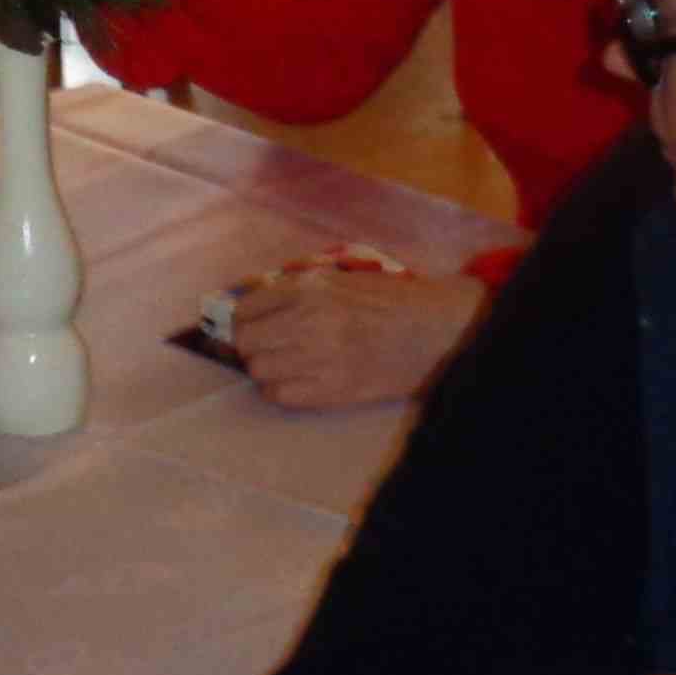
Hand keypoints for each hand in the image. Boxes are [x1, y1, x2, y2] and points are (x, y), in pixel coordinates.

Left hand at [219, 256, 478, 410]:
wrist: (432, 332)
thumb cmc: (390, 301)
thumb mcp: (342, 278)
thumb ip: (299, 290)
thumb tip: (254, 307)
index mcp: (310, 288)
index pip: (247, 308)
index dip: (243, 319)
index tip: (247, 325)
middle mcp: (307, 321)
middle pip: (246, 342)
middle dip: (252, 344)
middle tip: (267, 347)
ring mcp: (318, 358)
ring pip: (258, 370)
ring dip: (265, 368)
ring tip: (284, 364)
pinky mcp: (331, 390)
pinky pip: (279, 395)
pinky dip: (280, 390)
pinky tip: (296, 382)